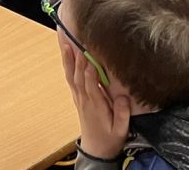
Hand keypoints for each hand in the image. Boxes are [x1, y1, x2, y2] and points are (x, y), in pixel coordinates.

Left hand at [61, 36, 131, 159]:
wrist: (96, 149)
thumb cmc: (110, 139)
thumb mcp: (121, 130)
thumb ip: (122, 113)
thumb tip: (123, 97)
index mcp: (95, 105)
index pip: (90, 83)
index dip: (90, 68)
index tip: (91, 52)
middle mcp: (84, 98)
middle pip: (78, 75)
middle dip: (78, 57)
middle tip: (78, 39)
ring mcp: (78, 97)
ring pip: (71, 74)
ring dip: (68, 58)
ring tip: (65, 41)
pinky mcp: (77, 96)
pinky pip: (69, 78)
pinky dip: (67, 64)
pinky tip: (66, 53)